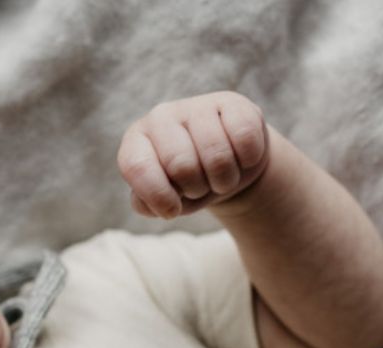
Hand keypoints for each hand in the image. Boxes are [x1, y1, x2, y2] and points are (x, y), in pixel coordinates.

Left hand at [117, 91, 270, 218]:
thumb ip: (147, 203)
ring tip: (220, 177)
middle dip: (196, 189)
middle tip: (199, 187)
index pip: (138, 166)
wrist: (225, 168)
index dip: (158, 197)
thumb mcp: (162, 200)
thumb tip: (154, 201)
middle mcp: (161, 117)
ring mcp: (196, 105)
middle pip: (182, 166)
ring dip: (224, 180)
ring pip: (217, 156)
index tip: (172, 211)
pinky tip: (240, 158)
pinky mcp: (232, 101)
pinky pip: (244, 138)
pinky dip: (247, 160)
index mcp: (136, 141)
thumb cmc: (185, 186)